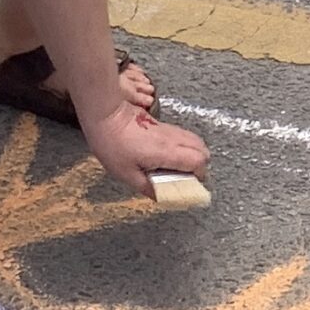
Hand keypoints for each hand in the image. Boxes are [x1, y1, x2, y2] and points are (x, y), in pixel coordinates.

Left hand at [83, 101, 210, 198]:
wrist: (106, 114)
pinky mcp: (163, 125)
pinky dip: (184, 147)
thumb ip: (146, 187)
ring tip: (176, 166)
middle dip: (200, 165)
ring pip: (195, 141)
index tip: (189, 184)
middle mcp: (172, 139)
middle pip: (203, 150)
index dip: (199, 175)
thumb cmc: (112, 142)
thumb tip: (160, 196)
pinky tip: (167, 155)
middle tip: (184, 176)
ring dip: (192, 155)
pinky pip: (184, 136)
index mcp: (166, 152)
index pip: (199, 161)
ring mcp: (169, 130)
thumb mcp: (125, 173)